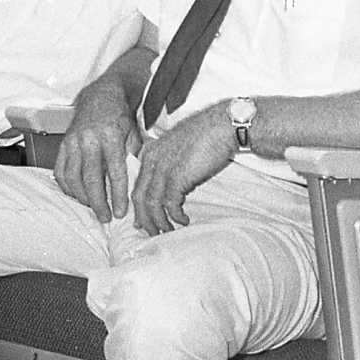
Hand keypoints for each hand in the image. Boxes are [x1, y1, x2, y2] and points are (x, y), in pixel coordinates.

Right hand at [54, 74, 137, 223]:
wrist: (101, 96)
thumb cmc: (121, 117)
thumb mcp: (134, 135)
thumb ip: (133, 159)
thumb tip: (135, 186)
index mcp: (110, 136)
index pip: (114, 172)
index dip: (117, 195)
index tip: (121, 212)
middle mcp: (89, 139)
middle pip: (90, 178)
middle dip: (97, 202)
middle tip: (106, 217)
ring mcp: (73, 141)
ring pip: (72, 176)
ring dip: (82, 197)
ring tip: (93, 208)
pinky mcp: (63, 143)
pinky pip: (60, 170)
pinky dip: (67, 186)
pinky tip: (77, 195)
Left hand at [130, 104, 234, 234]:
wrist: (222, 126)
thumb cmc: (206, 137)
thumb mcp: (179, 150)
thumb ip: (170, 165)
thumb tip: (172, 187)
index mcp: (150, 153)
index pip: (137, 184)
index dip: (138, 205)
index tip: (142, 221)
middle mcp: (151, 160)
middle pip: (139, 196)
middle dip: (144, 218)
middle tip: (153, 233)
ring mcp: (163, 168)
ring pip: (151, 203)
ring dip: (159, 221)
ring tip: (168, 231)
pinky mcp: (177, 176)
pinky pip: (170, 203)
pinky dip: (175, 216)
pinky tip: (183, 220)